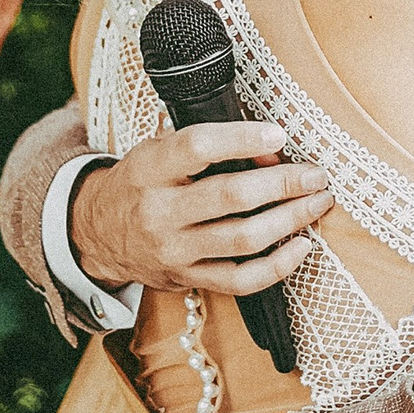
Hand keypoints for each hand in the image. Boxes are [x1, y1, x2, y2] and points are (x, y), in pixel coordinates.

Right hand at [71, 122, 332, 296]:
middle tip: (315, 175)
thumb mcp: (158, 151)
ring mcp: (175, 250)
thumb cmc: (140, 183)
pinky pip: (241, 279)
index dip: (242, 138)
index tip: (279, 133)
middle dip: (284, 183)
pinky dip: (278, 265)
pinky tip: (302, 246)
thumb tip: (271, 149)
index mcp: (150, 169)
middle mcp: (160, 211)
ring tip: (317, 202)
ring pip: (244, 238)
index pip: (198, 147)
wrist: (96, 234)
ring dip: (290, 219)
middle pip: (232, 196)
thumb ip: (207, 145)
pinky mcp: (187, 278)